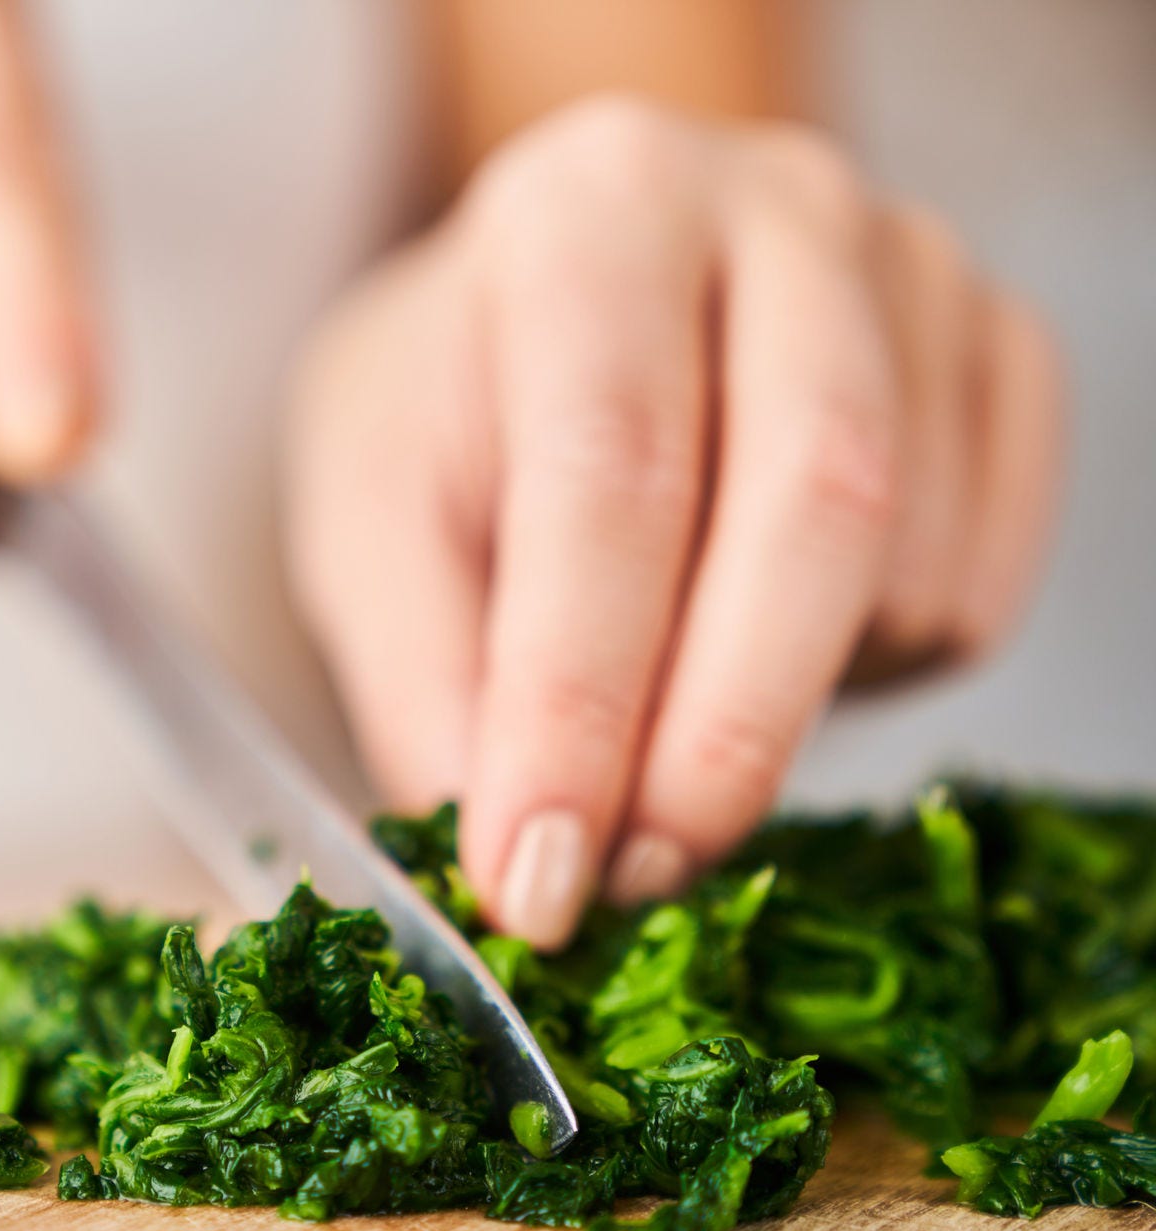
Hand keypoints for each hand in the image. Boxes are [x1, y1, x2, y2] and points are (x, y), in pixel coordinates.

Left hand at [286, 97, 1061, 947]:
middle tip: (628, 878)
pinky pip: (974, 597)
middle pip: (813, 504)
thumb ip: (421, 678)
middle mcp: (781, 208)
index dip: (575, 699)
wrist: (558, 306)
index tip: (536, 877)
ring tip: (651, 707)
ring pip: (903, 572)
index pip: (609, 473)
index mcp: (592, 211)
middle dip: (718, 738)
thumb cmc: (450, 409)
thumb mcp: (369, 521)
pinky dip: (866, 680)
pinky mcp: (1003, 360)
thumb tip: (512, 861)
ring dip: (777, 714)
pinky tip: (757, 640)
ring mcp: (916, 276)